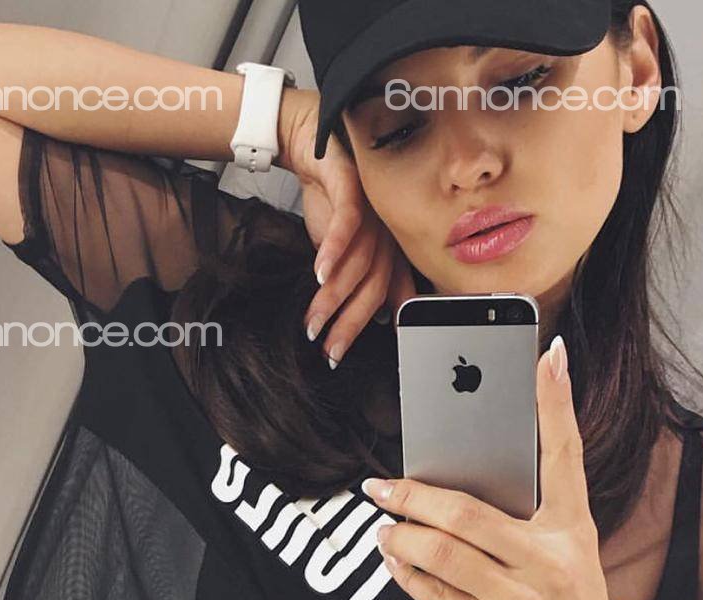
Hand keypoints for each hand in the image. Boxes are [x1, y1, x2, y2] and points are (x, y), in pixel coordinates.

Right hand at [278, 89, 414, 365]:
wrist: (317, 142)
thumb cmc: (333, 196)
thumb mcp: (346, 245)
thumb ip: (357, 277)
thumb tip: (379, 317)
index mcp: (388, 249)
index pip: (388, 294)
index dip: (373, 326)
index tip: (353, 352)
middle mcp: (386, 234)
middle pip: (373, 287)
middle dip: (350, 324)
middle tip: (330, 352)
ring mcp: (374, 212)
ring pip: (357, 264)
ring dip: (333, 298)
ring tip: (314, 323)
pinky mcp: (353, 189)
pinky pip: (347, 225)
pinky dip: (333, 251)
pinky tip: (320, 274)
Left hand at [362, 337, 640, 599]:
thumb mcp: (571, 564)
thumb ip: (529, 524)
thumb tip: (458, 486)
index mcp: (573, 534)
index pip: (565, 457)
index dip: (556, 403)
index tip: (547, 353)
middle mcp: (548, 563)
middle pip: (462, 512)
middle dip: (410, 495)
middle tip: (379, 487)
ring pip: (435, 553)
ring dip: (397, 537)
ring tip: (384, 530)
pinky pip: (429, 593)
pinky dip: (404, 574)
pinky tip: (396, 563)